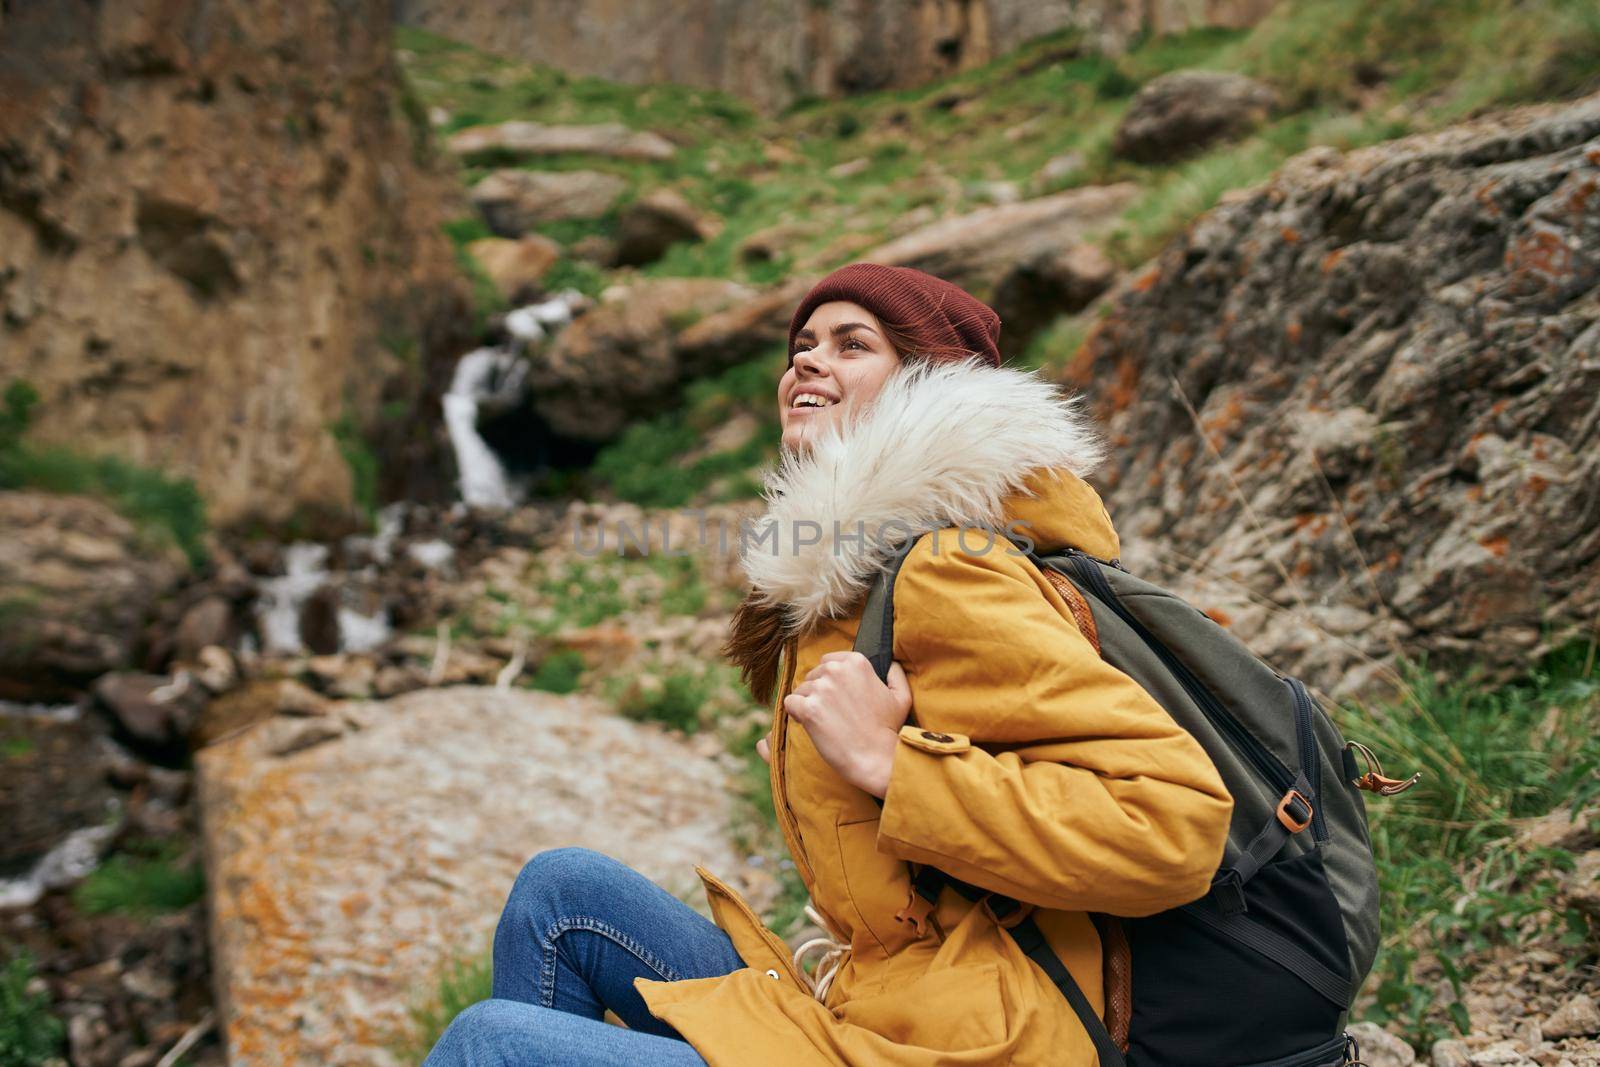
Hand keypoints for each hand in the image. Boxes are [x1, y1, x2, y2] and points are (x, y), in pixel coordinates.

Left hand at [782, 652, 911, 797]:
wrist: (876, 759)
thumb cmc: (889, 731)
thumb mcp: (901, 696)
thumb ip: (895, 673)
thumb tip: (890, 662)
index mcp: (857, 662)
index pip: (828, 661)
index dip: (830, 680)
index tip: (838, 698)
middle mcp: (837, 670)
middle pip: (813, 675)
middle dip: (818, 692)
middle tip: (833, 713)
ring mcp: (821, 689)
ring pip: (801, 689)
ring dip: (808, 704)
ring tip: (825, 722)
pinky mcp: (809, 708)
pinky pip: (790, 703)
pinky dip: (796, 714)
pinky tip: (810, 724)